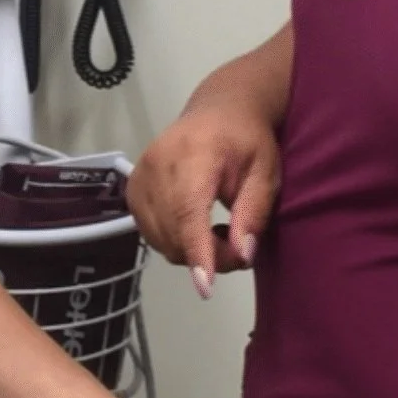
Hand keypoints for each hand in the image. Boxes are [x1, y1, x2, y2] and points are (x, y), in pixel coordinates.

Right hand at [129, 99, 279, 297]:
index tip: (206, 286)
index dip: (197, 250)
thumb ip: (253, 213)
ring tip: (219, 233)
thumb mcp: (265, 173)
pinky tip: (195, 226)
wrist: (219, 110)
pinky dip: (174, 240)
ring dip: (190, 250)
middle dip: (208, 255)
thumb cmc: (248, 140)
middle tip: (239, 247)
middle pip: (174, 230)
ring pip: (160, 238)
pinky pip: (149, 231)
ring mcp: (139, 175)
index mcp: (194, 154)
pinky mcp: (132, 187)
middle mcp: (157, 163)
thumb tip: (242, 255)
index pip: (188, 210)